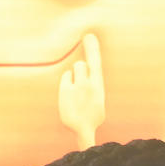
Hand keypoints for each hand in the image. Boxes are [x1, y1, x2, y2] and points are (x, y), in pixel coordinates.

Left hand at [59, 33, 104, 149]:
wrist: (82, 129)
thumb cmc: (93, 115)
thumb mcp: (99, 99)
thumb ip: (95, 85)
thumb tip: (90, 73)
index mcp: (98, 85)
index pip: (96, 62)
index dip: (93, 48)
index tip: (89, 36)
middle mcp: (87, 84)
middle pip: (81, 64)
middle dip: (80, 70)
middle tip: (81, 82)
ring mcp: (75, 87)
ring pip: (74, 69)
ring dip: (75, 76)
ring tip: (76, 91)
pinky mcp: (65, 91)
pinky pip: (65, 77)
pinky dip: (67, 83)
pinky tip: (70, 95)